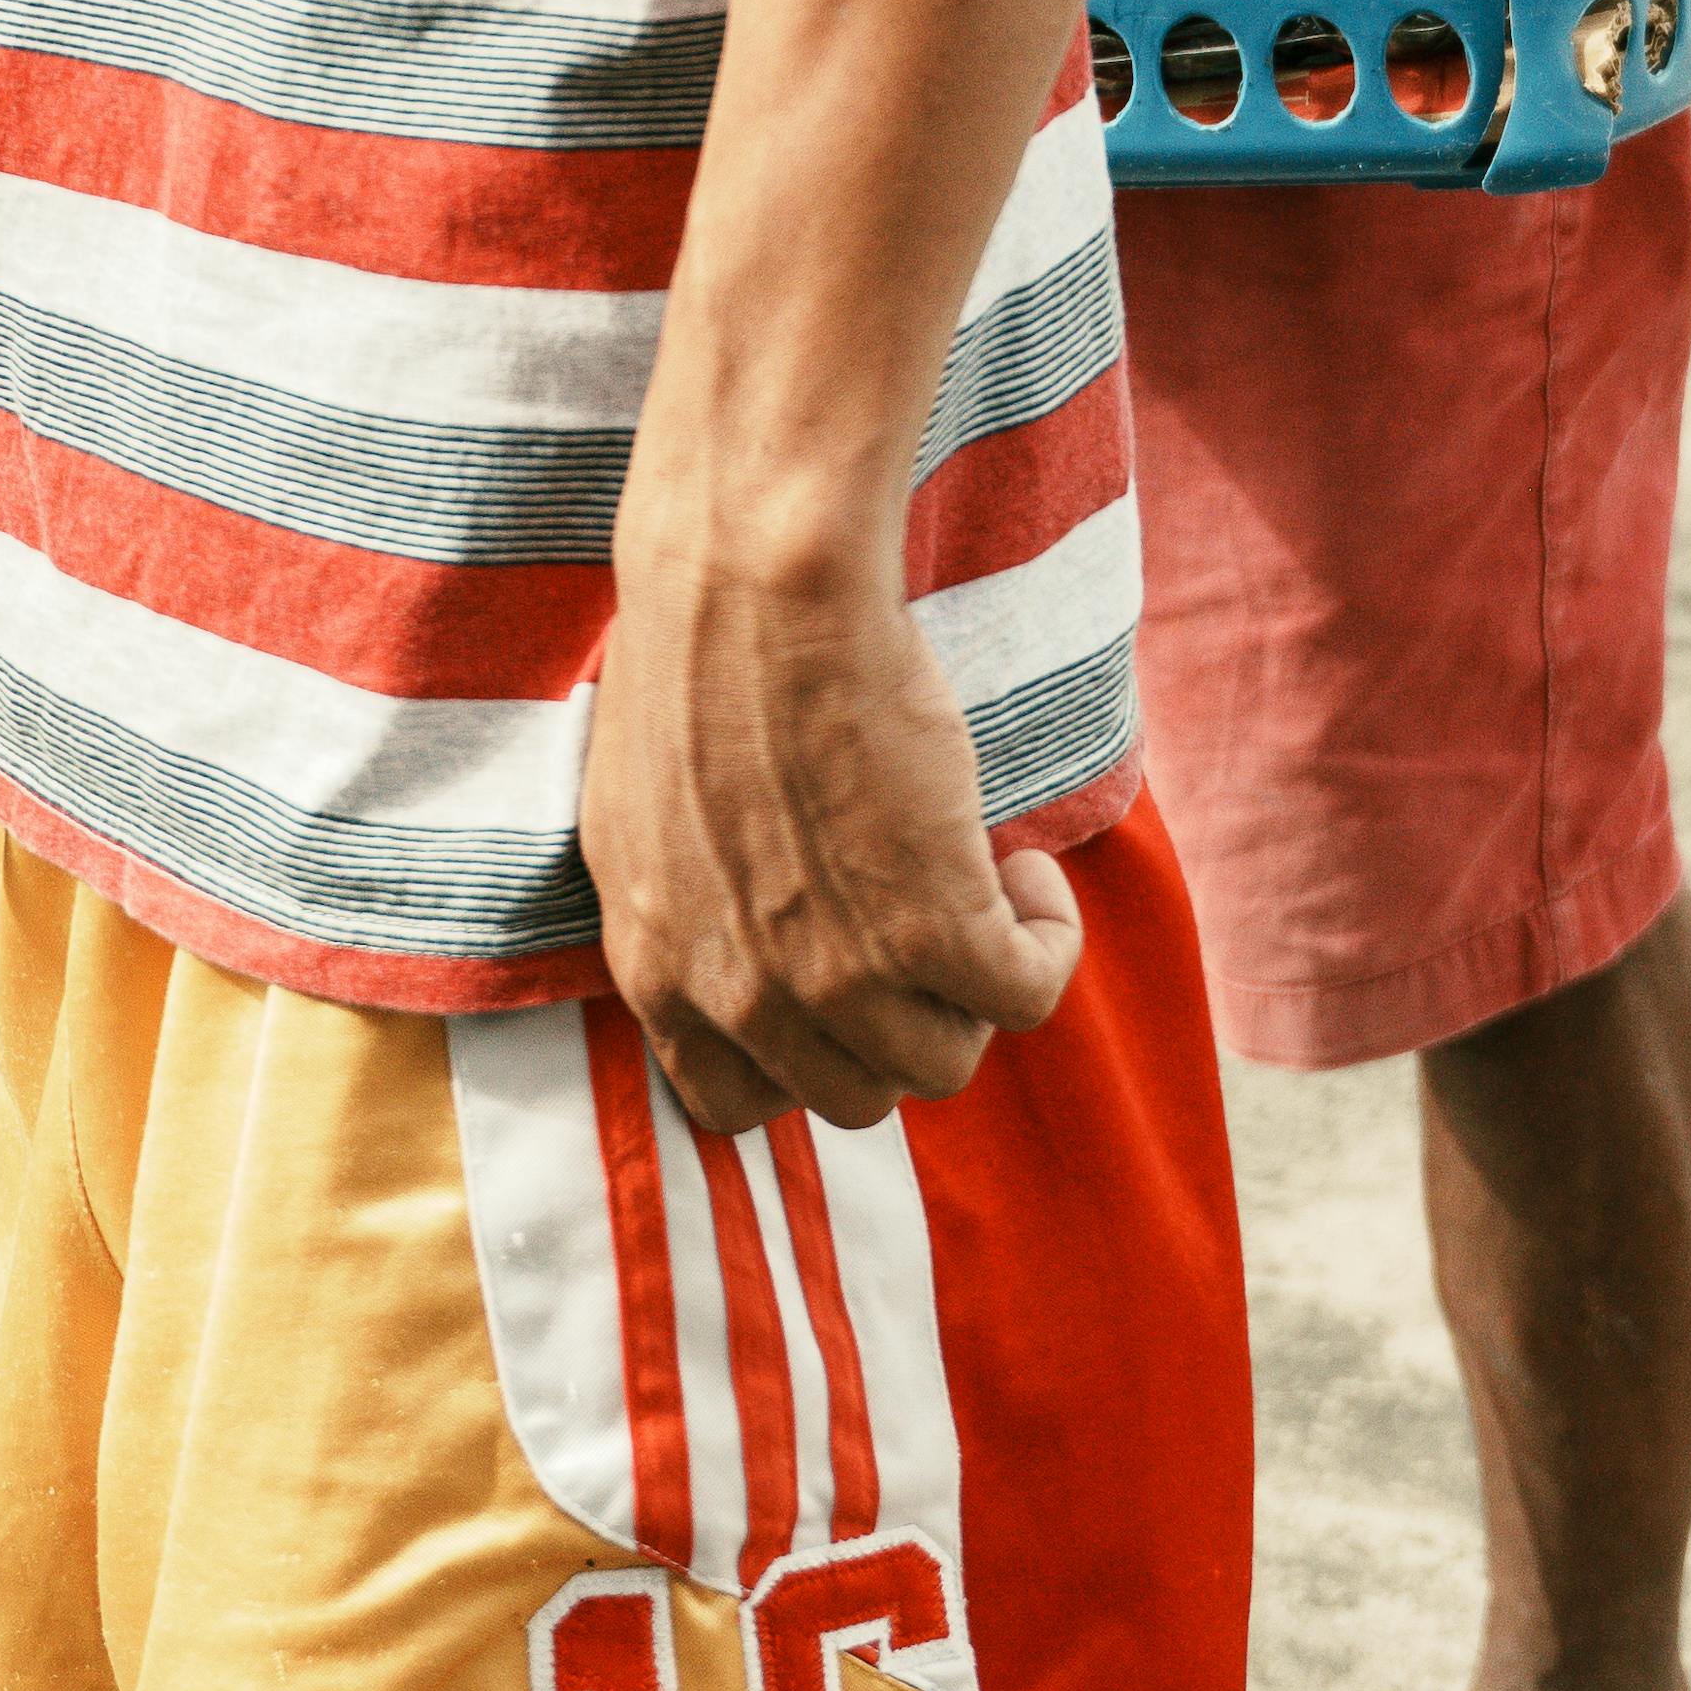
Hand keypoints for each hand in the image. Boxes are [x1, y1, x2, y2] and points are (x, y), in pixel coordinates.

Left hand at [579, 523, 1081, 1143]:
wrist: (756, 586)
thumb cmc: (698, 660)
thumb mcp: (644, 823)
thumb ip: (684, 915)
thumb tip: (738, 942)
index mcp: (659, 974)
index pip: (731, 1105)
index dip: (799, 1055)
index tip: (836, 989)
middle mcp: (742, 998)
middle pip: (854, 1095)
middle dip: (896, 1022)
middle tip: (920, 929)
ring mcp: (838, 978)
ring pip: (942, 1062)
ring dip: (974, 988)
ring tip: (977, 888)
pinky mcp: (935, 931)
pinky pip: (1027, 998)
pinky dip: (1045, 941)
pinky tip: (1021, 869)